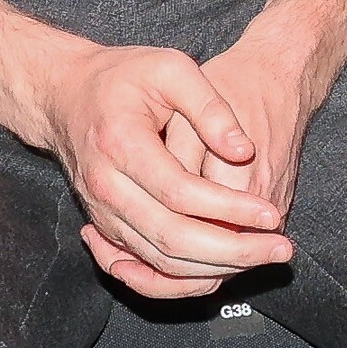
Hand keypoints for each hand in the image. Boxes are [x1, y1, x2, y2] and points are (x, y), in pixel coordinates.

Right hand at [37, 40, 295, 299]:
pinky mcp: (107, 228)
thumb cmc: (123, 77)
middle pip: (172, 238)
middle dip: (233, 250)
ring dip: (215, 268)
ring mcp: (103, 214)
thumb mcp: (169, 67)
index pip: (181, 193)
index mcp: (120, 144)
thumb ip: (209, 105)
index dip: (230, 209)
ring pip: (160, 261)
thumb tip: (244, 150)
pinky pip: (144, 269)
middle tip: (280, 249)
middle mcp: (106, 188)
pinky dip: (183, 281)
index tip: (271, 213)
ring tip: (263, 259)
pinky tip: (220, 274)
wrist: (66, 96)